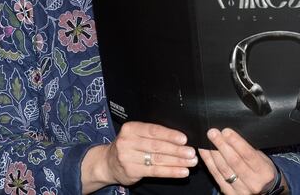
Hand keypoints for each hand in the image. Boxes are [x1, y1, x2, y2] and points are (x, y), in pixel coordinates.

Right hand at [81, 121, 196, 191]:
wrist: (107, 163)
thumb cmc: (129, 145)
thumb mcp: (136, 134)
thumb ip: (153, 133)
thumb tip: (180, 136)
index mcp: (131, 128)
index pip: (153, 131)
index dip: (170, 135)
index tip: (184, 138)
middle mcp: (127, 142)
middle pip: (157, 146)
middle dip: (177, 150)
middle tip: (191, 152)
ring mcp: (128, 158)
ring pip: (157, 160)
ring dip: (177, 161)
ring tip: (191, 162)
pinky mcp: (131, 171)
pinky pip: (155, 172)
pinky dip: (171, 171)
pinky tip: (182, 172)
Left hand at [199, 128, 281, 193]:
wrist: (263, 189)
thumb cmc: (261, 169)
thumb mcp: (262, 158)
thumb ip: (249, 149)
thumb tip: (230, 135)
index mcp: (264, 172)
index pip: (248, 154)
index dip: (236, 142)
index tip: (226, 131)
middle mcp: (253, 183)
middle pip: (234, 162)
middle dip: (221, 145)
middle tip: (213, 133)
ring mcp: (241, 190)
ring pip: (223, 169)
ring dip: (213, 153)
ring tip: (207, 141)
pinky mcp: (229, 193)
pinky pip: (216, 176)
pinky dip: (208, 162)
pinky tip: (205, 152)